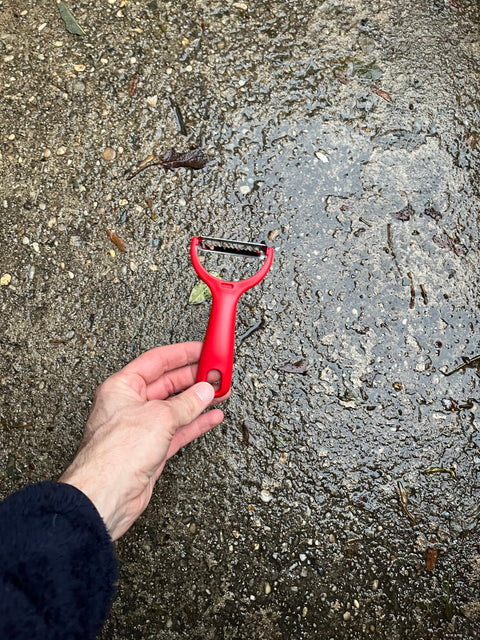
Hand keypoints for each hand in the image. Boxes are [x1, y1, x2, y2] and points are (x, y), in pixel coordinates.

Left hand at [59, 342, 226, 539]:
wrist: (106, 495)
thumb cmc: (114, 454)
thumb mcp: (159, 417)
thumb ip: (186, 403)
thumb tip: (203, 391)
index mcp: (122, 386)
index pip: (157, 360)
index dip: (183, 353)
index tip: (204, 350)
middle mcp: (130, 404)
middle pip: (168, 383)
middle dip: (194, 377)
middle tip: (217, 372)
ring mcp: (141, 427)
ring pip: (176, 406)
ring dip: (199, 400)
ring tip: (221, 391)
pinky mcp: (150, 448)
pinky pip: (178, 429)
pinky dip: (196, 422)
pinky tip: (212, 416)